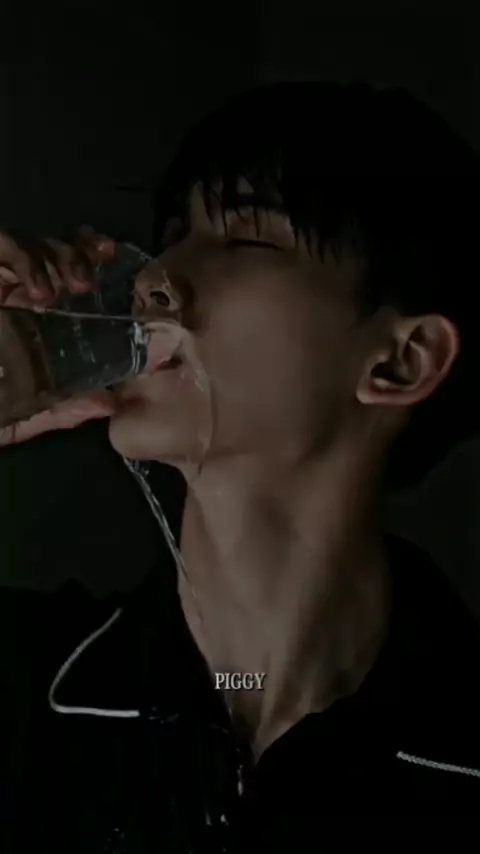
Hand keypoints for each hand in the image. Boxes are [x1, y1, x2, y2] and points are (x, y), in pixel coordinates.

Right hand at [0, 226, 118, 445]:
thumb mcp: (16, 415)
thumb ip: (58, 410)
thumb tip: (107, 405)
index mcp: (26, 319)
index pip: (63, 276)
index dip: (89, 260)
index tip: (114, 261)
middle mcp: (9, 293)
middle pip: (51, 251)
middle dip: (77, 256)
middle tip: (87, 285)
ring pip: (27, 242)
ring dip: (52, 258)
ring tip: (58, 291)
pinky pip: (0, 244)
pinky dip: (23, 261)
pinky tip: (34, 292)